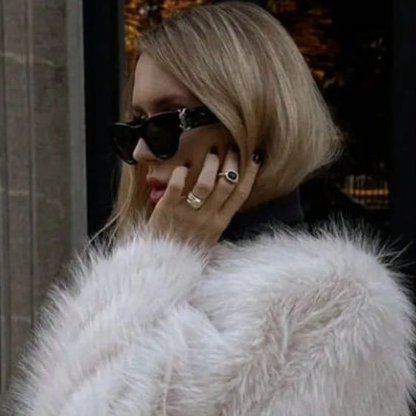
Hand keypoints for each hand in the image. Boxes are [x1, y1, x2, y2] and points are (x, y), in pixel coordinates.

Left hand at [146, 148, 260, 247]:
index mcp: (219, 224)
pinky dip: (181, 173)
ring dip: (209, 164)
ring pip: (205, 182)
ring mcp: (187, 213)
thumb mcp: (209, 238)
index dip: (249, 174)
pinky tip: (182, 167)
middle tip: (231, 149)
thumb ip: (218, 218)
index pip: (240, 195)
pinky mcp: (167, 210)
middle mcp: (207, 218)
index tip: (254, 158)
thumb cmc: (185, 250)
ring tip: (210, 154)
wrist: (161, 265)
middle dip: (231, 162)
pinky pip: (177, 186)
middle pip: (226, 184)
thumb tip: (229, 196)